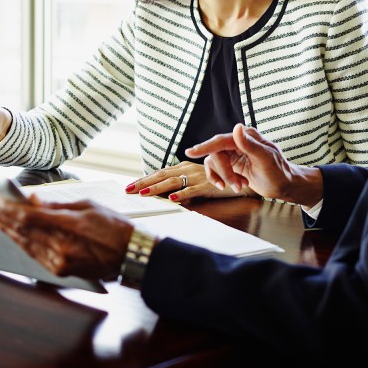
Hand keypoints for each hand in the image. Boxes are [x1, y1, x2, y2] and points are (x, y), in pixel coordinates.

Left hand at [0, 196, 132, 280]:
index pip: (29, 216)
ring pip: (25, 245)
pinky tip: (12, 235)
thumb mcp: (88, 206)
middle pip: (22, 231)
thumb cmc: (114, 227)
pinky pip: (34, 256)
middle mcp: (61, 246)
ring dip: (7, 231)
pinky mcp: (61, 272)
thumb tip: (31, 199)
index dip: (7, 209)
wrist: (132, 255)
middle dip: (1, 218)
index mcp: (69, 226)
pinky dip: (21, 244)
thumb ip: (56, 204)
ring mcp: (60, 262)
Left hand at [126, 160, 252, 201]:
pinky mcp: (207, 185)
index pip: (159, 173)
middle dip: (143, 183)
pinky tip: (172, 199)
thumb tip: (163, 191)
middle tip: (128, 190)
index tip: (129, 186)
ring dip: (157, 188)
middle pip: (161, 175)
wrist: (239, 177)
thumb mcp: (194, 179)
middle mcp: (187, 169)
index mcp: (183, 167)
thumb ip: (180, 183)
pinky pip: (193, 190)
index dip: (144, 179)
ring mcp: (197, 177)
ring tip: (144, 194)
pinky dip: (182, 194)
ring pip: (173, 182)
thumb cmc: (215, 179)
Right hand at [186, 123, 322, 206]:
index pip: (220, 140)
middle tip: (236, 185)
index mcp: (246, 137)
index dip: (204, 146)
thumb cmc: (279, 172)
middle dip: (224, 172)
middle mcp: (238, 142)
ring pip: (215, 163)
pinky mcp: (231, 164)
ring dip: (225, 178)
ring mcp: (233, 153)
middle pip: (216, 154)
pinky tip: (236, 185)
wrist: (284, 185)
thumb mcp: (266, 158)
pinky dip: (222, 180)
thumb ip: (249, 144)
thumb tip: (236, 128)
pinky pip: (216, 170)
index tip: (190, 152)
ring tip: (239, 186)